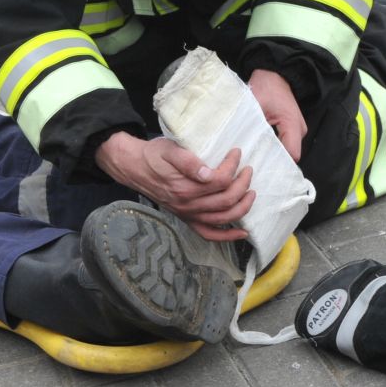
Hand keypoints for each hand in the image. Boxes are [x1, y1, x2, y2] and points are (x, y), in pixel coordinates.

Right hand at [95, 133, 253, 241]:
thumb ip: (187, 160)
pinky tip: (242, 232)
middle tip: (247, 169)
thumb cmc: (153, 156)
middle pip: (226, 200)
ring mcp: (188, 214)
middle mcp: (188, 205)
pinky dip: (228, 236)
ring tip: (251, 192)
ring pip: (223, 218)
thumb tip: (206, 173)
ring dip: (242, 207)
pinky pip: (209, 234)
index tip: (236, 152)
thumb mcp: (168, 149)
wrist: (135, 168)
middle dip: (243, 184)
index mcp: (184, 187)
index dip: (232, 166)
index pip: (220, 180)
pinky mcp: (187, 219)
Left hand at [247, 68, 306, 162]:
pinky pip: (285, 143)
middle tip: (252, 163)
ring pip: (287, 150)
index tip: (258, 164)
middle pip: (289, 155)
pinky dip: (273, 146)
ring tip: (254, 156)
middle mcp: (300, 130)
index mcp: (292, 123)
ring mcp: (298, 130)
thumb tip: (237, 143)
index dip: (276, 162)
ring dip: (272, 153)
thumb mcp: (254, 104)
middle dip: (272, 160)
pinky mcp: (292, 128)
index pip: (291, 154)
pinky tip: (259, 148)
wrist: (274, 74)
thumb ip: (249, 123)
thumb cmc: (266, 86)